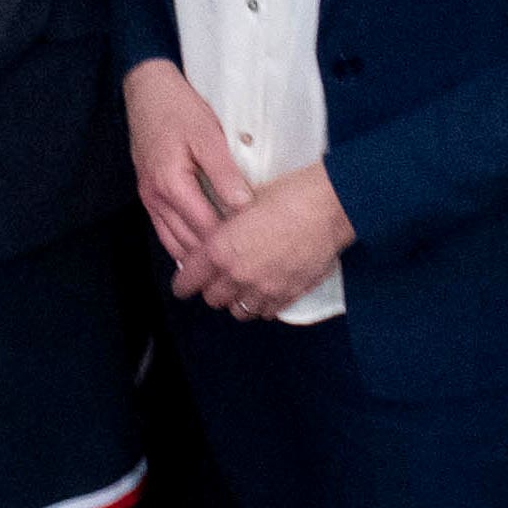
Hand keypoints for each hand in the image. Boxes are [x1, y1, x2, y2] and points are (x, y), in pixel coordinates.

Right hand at [121, 60, 249, 269]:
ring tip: (227, 272)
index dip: (232, 245)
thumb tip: (243, 206)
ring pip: (174, 243)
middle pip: (189, 242)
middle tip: (247, 269)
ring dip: (198, 258)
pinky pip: (163, 232)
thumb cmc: (179, 109)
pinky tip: (200, 256)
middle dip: (216, 259)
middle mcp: (156, 198)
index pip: (207, 228)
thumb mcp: (208, 135)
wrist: (146, 90)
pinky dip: (182, 247)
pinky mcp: (147, 195)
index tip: (259, 254)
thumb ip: (224, 172)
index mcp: (172, 184)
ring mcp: (149, 199)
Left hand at [172, 161, 351, 321]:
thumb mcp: (241, 205)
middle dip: (210, 290)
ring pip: (239, 310)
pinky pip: (267, 312)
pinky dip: (260, 306)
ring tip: (238, 288)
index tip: (181, 285)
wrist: (327, 207)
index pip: (190, 278)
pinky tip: (263, 292)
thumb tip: (216, 236)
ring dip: (235, 301)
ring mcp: (266, 289)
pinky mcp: (290, 295)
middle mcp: (240, 275)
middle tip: (213, 280)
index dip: (182, 283)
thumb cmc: (285, 196)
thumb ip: (224, 229)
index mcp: (221, 250)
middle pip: (213, 298)